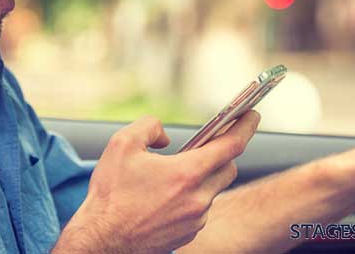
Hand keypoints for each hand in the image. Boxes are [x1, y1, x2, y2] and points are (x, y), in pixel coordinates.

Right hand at [54, 112, 260, 253]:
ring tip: (177, 172)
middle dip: (223, 153)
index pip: (231, 145)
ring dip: (204, 176)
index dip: (245, 126)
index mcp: (186, 174)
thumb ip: (149, 127)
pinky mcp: (189, 234)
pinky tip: (168, 195)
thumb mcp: (122, 144)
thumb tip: (166, 137)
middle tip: (209, 143)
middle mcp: (197, 198)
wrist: (102, 240)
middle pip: (229, 168)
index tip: (252, 114)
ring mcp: (196, 219)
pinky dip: (192, 197)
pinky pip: (200, 208)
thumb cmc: (111, 194)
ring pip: (213, 190)